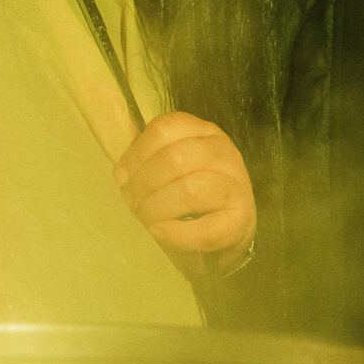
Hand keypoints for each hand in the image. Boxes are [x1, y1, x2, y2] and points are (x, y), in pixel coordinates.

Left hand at [114, 110, 256, 271]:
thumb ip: (146, 163)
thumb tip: (122, 174)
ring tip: (146, 217)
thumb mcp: (170, 169)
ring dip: (157, 207)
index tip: (123, 177)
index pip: (163, 129)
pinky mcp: (240, 222)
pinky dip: (176, 234)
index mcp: (204, 133)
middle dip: (144, 183)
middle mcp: (225, 154)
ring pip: (191, 190)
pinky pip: (205, 230)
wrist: (227, 233)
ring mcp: (237, 187)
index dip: (136, 154)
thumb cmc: (189, 198)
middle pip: (175, 158)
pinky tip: (160, 231)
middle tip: (133, 202)